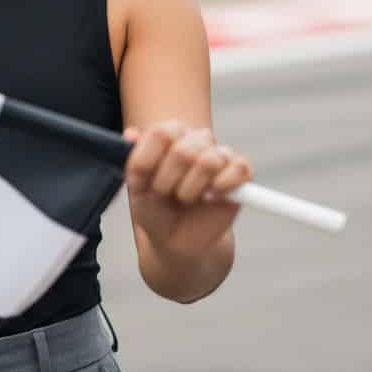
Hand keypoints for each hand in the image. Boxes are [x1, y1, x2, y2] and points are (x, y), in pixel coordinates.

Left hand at [123, 122, 252, 260]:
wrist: (178, 240)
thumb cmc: (155, 208)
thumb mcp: (137, 188)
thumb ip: (135, 160)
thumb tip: (130, 133)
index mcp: (169, 136)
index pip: (162, 132)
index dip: (148, 159)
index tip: (140, 180)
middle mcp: (195, 139)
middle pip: (183, 149)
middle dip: (167, 180)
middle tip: (164, 194)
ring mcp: (219, 154)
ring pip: (209, 161)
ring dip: (191, 188)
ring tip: (185, 198)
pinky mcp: (240, 172)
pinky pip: (238, 168)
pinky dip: (222, 187)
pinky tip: (210, 198)